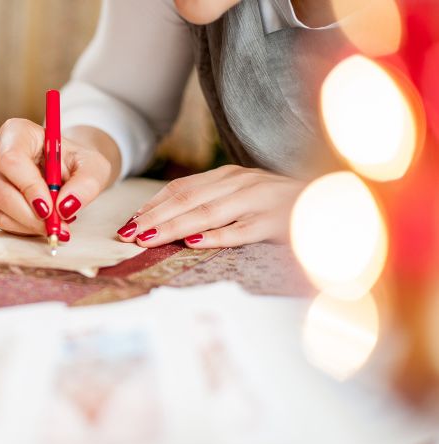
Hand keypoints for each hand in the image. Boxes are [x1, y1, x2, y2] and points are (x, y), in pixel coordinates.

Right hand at [0, 119, 116, 238]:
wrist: (61, 168)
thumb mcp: (93, 166)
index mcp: (16, 131)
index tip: (50, 209)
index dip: (28, 187)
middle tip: (57, 227)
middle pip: (0, 189)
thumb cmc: (74, 162)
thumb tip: (65, 207)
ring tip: (55, 223)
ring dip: (29, 224)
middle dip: (30, 215)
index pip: (11, 160)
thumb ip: (86, 184)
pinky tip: (40, 220)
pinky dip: (22, 227)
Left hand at [115, 165, 304, 247]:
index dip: (152, 206)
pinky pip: (243, 229)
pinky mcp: (278, 220)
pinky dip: (218, 236)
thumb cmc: (286, 206)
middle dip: (153, 218)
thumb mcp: (246, 197)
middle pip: (187, 200)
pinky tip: (195, 243)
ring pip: (208, 212)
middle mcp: (241, 183)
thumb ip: (215, 205)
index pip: (181, 190)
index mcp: (230, 177)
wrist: (338, 201)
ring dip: (174, 227)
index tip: (128, 224)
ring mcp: (260, 199)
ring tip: (147, 240)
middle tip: (126, 235)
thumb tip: (175, 225)